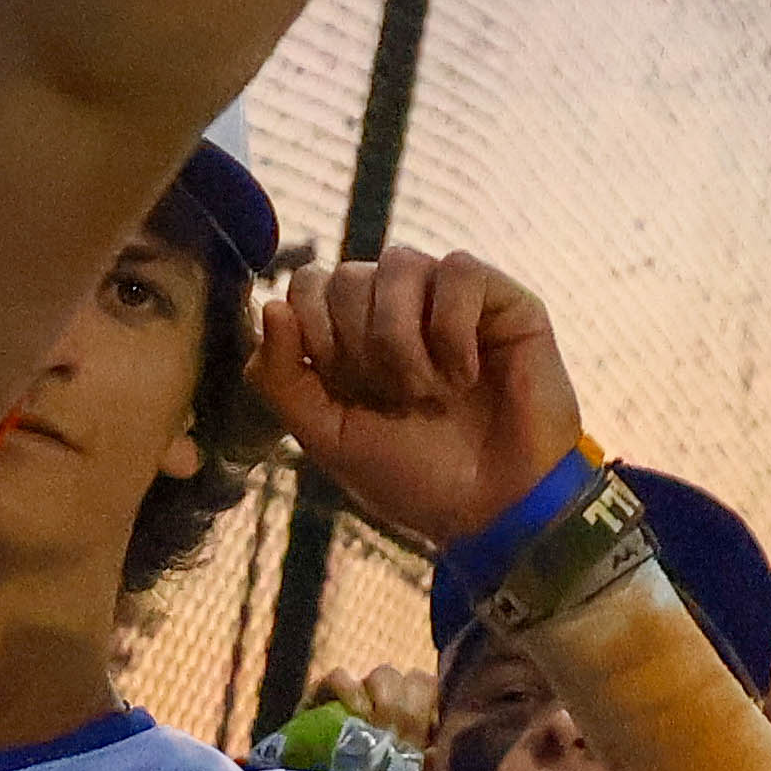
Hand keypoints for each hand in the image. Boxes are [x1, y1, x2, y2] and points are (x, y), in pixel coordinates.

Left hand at [256, 249, 581, 550]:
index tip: (342, 383)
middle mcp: (397, 309)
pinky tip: (469, 374)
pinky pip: (458, 270)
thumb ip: (282, 379)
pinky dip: (453, 328)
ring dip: (403, 339)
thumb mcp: (328, 437)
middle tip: (399, 399)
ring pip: (398, 263)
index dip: (312, 328)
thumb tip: (269, 305)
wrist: (496, 508)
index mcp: (349, 338)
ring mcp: (447, 300)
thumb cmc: (415, 476)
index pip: (307, 283)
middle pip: (346, 275)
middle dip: (361, 346)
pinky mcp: (501, 299)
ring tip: (432, 391)